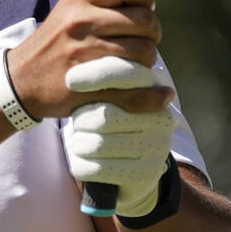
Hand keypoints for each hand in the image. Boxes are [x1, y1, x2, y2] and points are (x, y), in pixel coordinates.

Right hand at [5, 0, 170, 119]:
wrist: (21, 80)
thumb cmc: (56, 42)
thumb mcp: (76, 9)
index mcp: (78, 0)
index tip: (144, 9)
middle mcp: (81, 23)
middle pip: (145, 21)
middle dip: (153, 32)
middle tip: (142, 41)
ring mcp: (84, 56)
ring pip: (145, 53)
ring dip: (148, 61)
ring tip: (136, 63)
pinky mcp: (89, 87)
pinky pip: (137, 91)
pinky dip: (154, 96)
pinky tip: (160, 94)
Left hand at [64, 60, 176, 216]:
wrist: (133, 174)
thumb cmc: (114, 125)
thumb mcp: (114, 98)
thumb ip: (106, 80)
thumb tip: (79, 56)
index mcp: (156, 92)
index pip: (125, 76)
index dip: (96, 75)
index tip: (69, 79)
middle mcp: (161, 119)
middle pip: (104, 115)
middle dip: (81, 120)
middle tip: (78, 123)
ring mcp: (156, 149)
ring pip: (97, 144)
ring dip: (78, 144)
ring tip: (78, 142)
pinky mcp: (144, 175)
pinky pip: (96, 169)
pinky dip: (80, 166)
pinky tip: (80, 163)